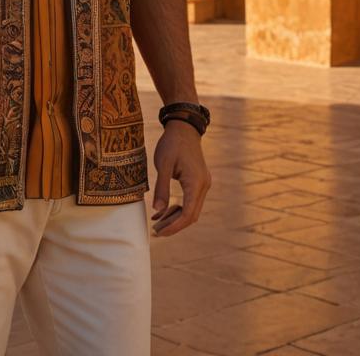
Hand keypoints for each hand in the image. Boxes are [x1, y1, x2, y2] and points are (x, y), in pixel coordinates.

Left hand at [150, 119, 210, 236]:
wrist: (184, 127)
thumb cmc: (172, 143)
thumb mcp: (163, 165)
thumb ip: (161, 189)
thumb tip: (157, 210)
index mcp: (196, 183)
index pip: (187, 214)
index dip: (173, 226)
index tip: (159, 232)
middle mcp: (203, 185)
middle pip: (191, 215)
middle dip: (174, 225)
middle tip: (156, 231)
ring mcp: (202, 183)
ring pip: (191, 209)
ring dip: (175, 217)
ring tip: (156, 221)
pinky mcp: (198, 181)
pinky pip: (190, 200)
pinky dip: (178, 207)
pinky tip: (163, 210)